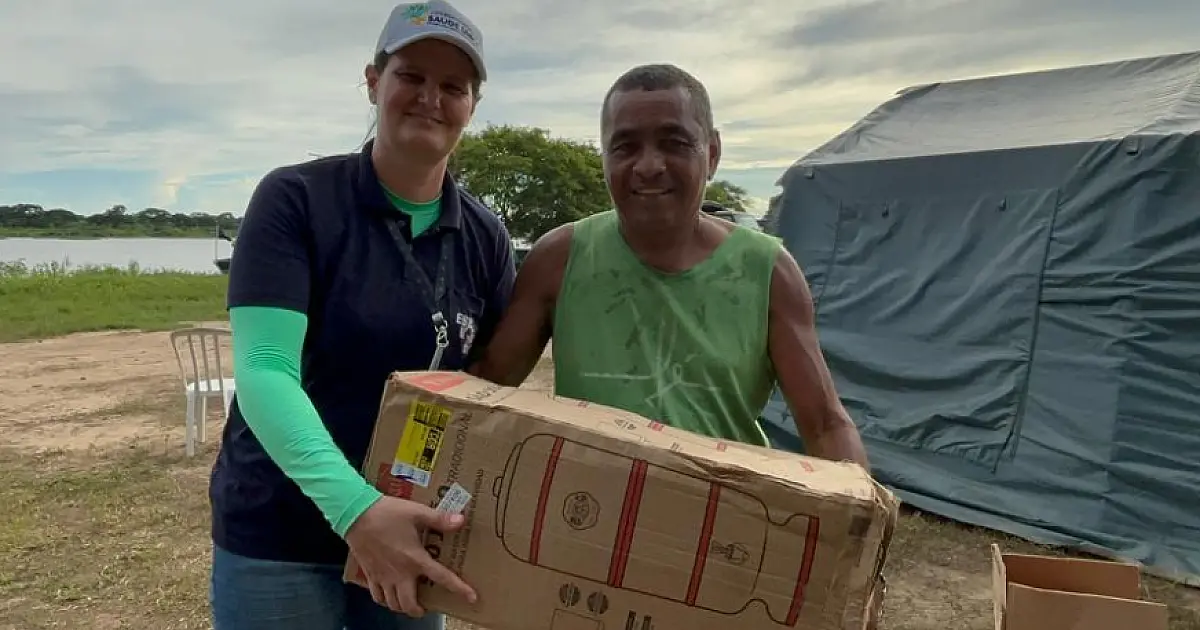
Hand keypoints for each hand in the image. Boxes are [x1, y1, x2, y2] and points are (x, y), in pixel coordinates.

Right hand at [345, 495, 477, 615]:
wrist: (356, 514)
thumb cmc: (388, 513)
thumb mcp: (417, 512)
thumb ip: (439, 519)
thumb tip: (461, 520)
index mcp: (415, 559)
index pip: (442, 578)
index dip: (459, 589)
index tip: (471, 598)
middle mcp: (399, 573)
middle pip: (409, 604)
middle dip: (419, 610)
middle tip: (426, 607)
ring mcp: (383, 576)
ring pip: (392, 604)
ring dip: (402, 607)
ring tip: (409, 603)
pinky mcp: (370, 574)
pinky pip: (376, 596)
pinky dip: (384, 600)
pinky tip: (389, 595)